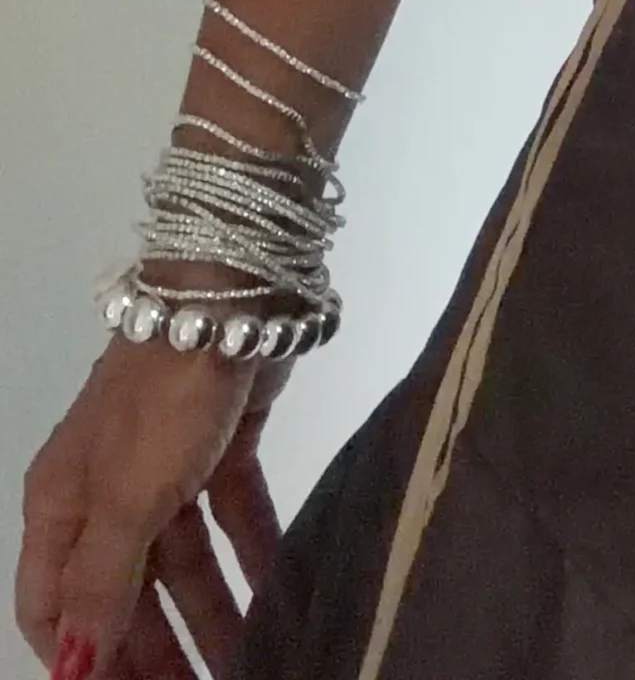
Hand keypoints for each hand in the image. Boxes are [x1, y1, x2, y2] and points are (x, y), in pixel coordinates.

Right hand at [17, 337, 285, 678]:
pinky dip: (253, 554)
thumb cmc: (162, 397)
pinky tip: (279, 595)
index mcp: (62, 505)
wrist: (230, 292)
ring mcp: (166, 465)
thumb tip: (76, 670)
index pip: (55, 606)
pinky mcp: (222, 441)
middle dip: (158, 650)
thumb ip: (102, 587)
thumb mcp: (126, 499)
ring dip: (214, 612)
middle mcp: (107, 491)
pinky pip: (233, 516)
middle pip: (125, 591)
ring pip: (184, 559)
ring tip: (252, 663)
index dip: (83, 659)